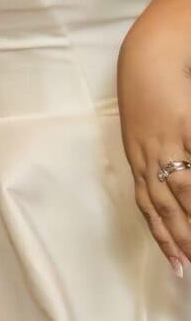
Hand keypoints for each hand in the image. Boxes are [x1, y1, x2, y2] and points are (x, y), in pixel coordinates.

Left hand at [117, 3, 190, 272]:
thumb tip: (175, 182)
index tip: (176, 264)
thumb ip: (163, 157)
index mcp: (138, 157)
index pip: (148, 206)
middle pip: (164, 205)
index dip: (161, 235)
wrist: (148, 57)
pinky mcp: (183, 125)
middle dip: (179, 238)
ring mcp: (165, 141)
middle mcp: (147, 154)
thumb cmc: (150, 93)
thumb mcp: (151, 130)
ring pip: (182, 190)